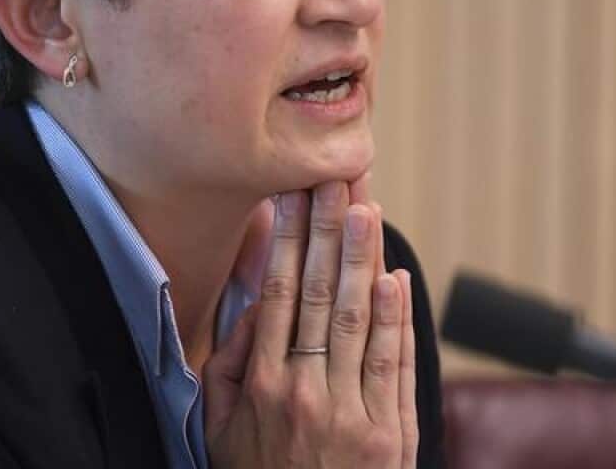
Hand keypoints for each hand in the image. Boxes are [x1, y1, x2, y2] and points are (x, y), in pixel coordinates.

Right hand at [204, 180, 417, 467]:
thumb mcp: (219, 427)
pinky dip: (396, 320)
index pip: (278, 293)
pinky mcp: (387, 436)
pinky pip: (391, 367)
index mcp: (260, 383)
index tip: (293, 192)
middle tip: (334, 177)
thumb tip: (252, 304)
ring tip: (366, 209)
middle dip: (326, 229)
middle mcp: (303, 391)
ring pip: (358, 320)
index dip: (289, 239)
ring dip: (363, 259)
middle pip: (318, 293)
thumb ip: (229, 363)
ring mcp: (349, 413)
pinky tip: (395, 278)